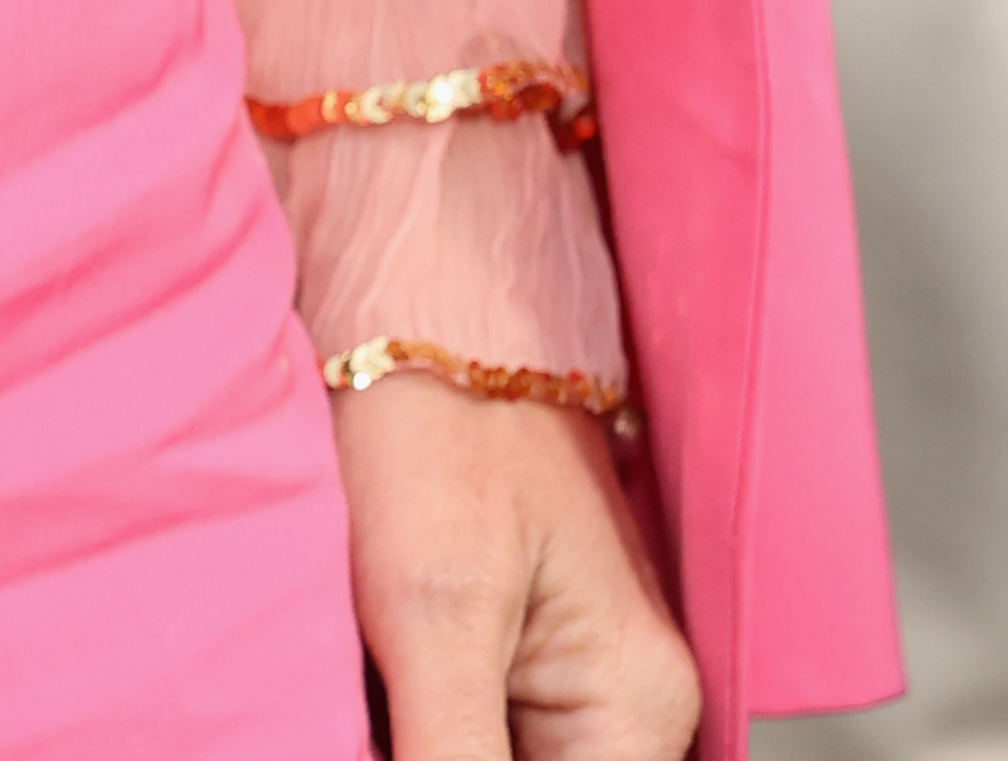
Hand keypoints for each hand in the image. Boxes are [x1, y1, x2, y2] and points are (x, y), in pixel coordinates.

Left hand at [335, 376, 696, 759]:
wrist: (418, 294)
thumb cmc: (435, 422)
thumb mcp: (432, 614)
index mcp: (637, 708)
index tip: (400, 741)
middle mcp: (627, 708)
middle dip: (436, 750)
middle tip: (373, 710)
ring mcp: (573, 678)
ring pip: (492, 755)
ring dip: (423, 737)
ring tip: (375, 692)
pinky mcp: (515, 649)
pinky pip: (477, 733)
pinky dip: (416, 728)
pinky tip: (370, 696)